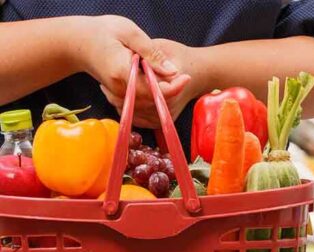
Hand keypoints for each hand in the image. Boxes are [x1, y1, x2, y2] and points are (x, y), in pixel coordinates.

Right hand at [75, 16, 189, 127]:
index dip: (173, 87)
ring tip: (172, 79)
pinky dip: (152, 100)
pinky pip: (139, 107)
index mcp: (122, 72)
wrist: (77, 42)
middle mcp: (118, 90)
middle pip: (153, 101)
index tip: (186, 76)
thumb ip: (152, 53)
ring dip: (163, 96)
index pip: (153, 89)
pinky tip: (158, 86)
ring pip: (147, 107)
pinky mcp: (117, 99)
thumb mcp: (130, 33)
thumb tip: (173, 71)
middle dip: (171, 91)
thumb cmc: (103, 32)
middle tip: (182, 76)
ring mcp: (117, 96)